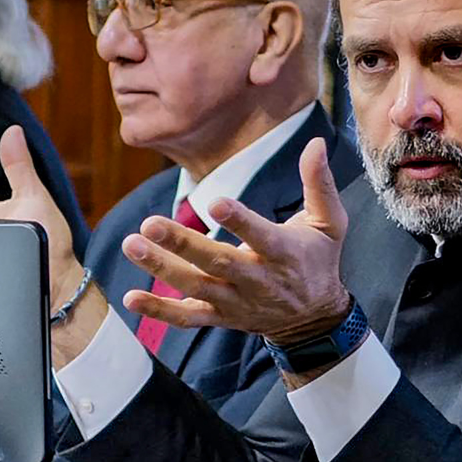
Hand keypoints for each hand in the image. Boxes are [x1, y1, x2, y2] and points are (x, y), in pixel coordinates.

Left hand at [120, 138, 350, 345]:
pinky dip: (160, 311)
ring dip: (162, 269)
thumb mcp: (330, 223)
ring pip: (196, 288)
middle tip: (150, 224)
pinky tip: (131, 297)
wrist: (314, 318)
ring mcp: (236, 302)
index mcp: (284, 253)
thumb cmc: (319, 260)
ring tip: (131, 245)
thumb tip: (316, 143)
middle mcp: (258, 281)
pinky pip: (188, 318)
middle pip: (217, 263)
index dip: (239, 222)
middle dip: (183, 244)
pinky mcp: (221, 317)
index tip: (216, 203)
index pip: (261, 237)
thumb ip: (319, 184)